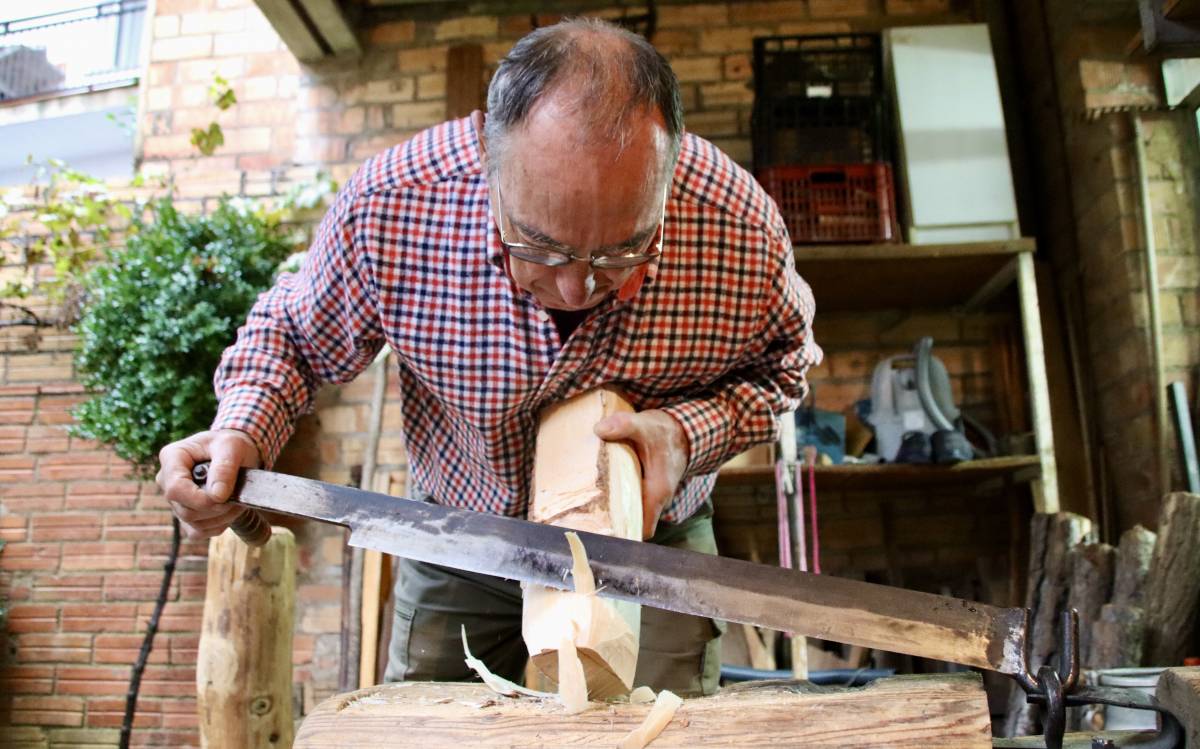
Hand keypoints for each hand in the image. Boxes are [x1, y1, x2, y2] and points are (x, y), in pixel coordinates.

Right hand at [155, 429, 261, 539]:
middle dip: (217, 508)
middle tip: (237, 496)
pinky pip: (198, 532)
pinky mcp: (185, 514)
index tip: (224, 496)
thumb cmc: (230, 444)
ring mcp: (174, 500)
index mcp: (171, 458)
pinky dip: (217, 526)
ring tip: (236, 499)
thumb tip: (217, 496)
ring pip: (193, 523)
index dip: (201, 499)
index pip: (175, 489)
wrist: (234, 452)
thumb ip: (224, 468)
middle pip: (185, 510)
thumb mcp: (231, 446)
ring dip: (221, 517)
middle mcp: (166, 480)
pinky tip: (228, 511)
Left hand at [594, 409, 688, 539]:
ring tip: (584, 509)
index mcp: (657, 493)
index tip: (600, 533)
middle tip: (583, 521)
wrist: (681, 432)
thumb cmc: (664, 432)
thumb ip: (624, 426)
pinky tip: (596, 493)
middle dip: (611, 525)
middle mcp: (655, 501)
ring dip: (612, 513)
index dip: (624, 534)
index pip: (643, 529)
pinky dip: (615, 501)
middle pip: (632, 525)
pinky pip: (629, 503)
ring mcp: (650, 498)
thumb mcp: (645, 426)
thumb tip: (599, 429)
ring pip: (630, 514)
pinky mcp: (644, 491)